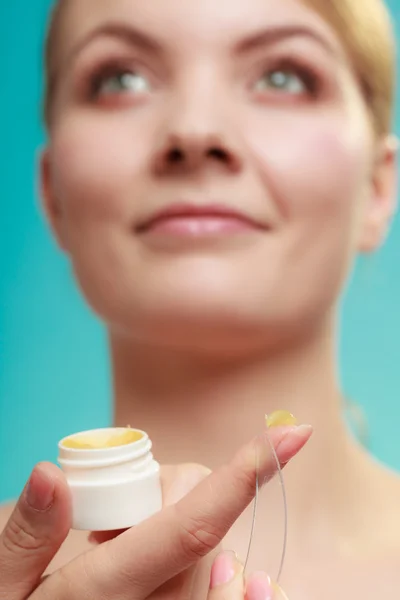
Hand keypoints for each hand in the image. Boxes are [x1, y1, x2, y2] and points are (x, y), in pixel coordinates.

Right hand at [0, 424, 310, 598]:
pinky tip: (164, 559)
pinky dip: (205, 551)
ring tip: (121, 545)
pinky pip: (220, 575)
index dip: (244, 476)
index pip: (191, 528)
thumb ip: (27, 533)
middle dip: (176, 493)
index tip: (291, 434)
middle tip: (113, 516)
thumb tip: (50, 473)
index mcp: (107, 591)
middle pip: (206, 526)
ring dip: (180, 523)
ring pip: (214, 547)